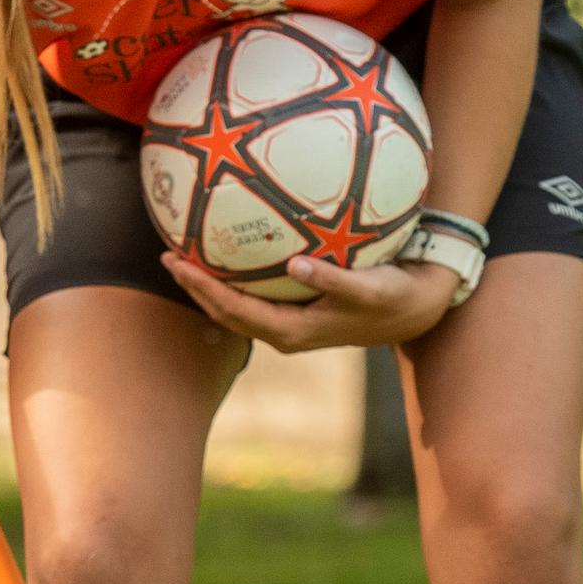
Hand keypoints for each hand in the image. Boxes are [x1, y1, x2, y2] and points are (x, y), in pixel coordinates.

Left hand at [163, 249, 456, 354]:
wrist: (415, 311)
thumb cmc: (391, 296)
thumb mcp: (367, 288)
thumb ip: (332, 279)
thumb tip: (296, 263)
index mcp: (292, 331)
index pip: (233, 309)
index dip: (202, 288)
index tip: (177, 262)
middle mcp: (284, 332)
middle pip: (224, 312)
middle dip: (195, 287)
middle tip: (167, 254)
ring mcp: (289, 325)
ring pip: (237, 307)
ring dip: (210, 285)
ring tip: (187, 254)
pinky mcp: (298, 312)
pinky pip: (256, 296)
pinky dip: (236, 278)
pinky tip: (231, 251)